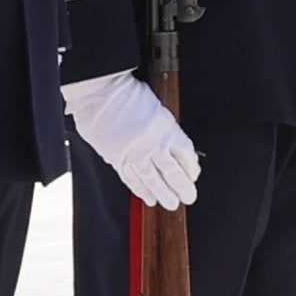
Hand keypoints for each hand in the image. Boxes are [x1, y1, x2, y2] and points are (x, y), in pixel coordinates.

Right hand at [65, 72, 199, 211]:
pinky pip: (131, 178)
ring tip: (170, 204)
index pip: (186, 155)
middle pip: (172, 172)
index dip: (191, 168)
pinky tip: (147, 197)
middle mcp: (153, 144)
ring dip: (163, 194)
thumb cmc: (129, 95)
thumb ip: (166, 131)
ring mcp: (133, 152)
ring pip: (152, 180)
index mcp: (168, 130)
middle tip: (188, 198)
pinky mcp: (116, 157)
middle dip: (182, 188)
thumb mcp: (159, 110)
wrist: (101, 91)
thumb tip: (176, 149)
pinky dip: (140, 190)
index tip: (194, 176)